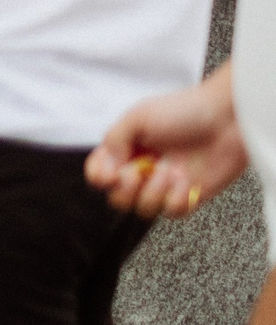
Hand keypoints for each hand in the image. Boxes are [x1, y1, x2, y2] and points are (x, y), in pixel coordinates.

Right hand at [86, 67, 245, 220]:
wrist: (226, 121)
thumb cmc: (184, 111)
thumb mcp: (138, 117)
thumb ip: (114, 140)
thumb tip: (108, 168)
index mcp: (125, 149)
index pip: (98, 174)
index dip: (100, 177)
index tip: (112, 172)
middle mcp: (141, 169)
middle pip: (117, 198)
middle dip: (126, 188)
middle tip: (140, 172)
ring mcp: (164, 185)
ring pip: (142, 209)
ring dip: (153, 193)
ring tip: (169, 172)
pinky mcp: (187, 197)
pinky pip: (171, 212)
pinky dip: (176, 200)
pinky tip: (185, 182)